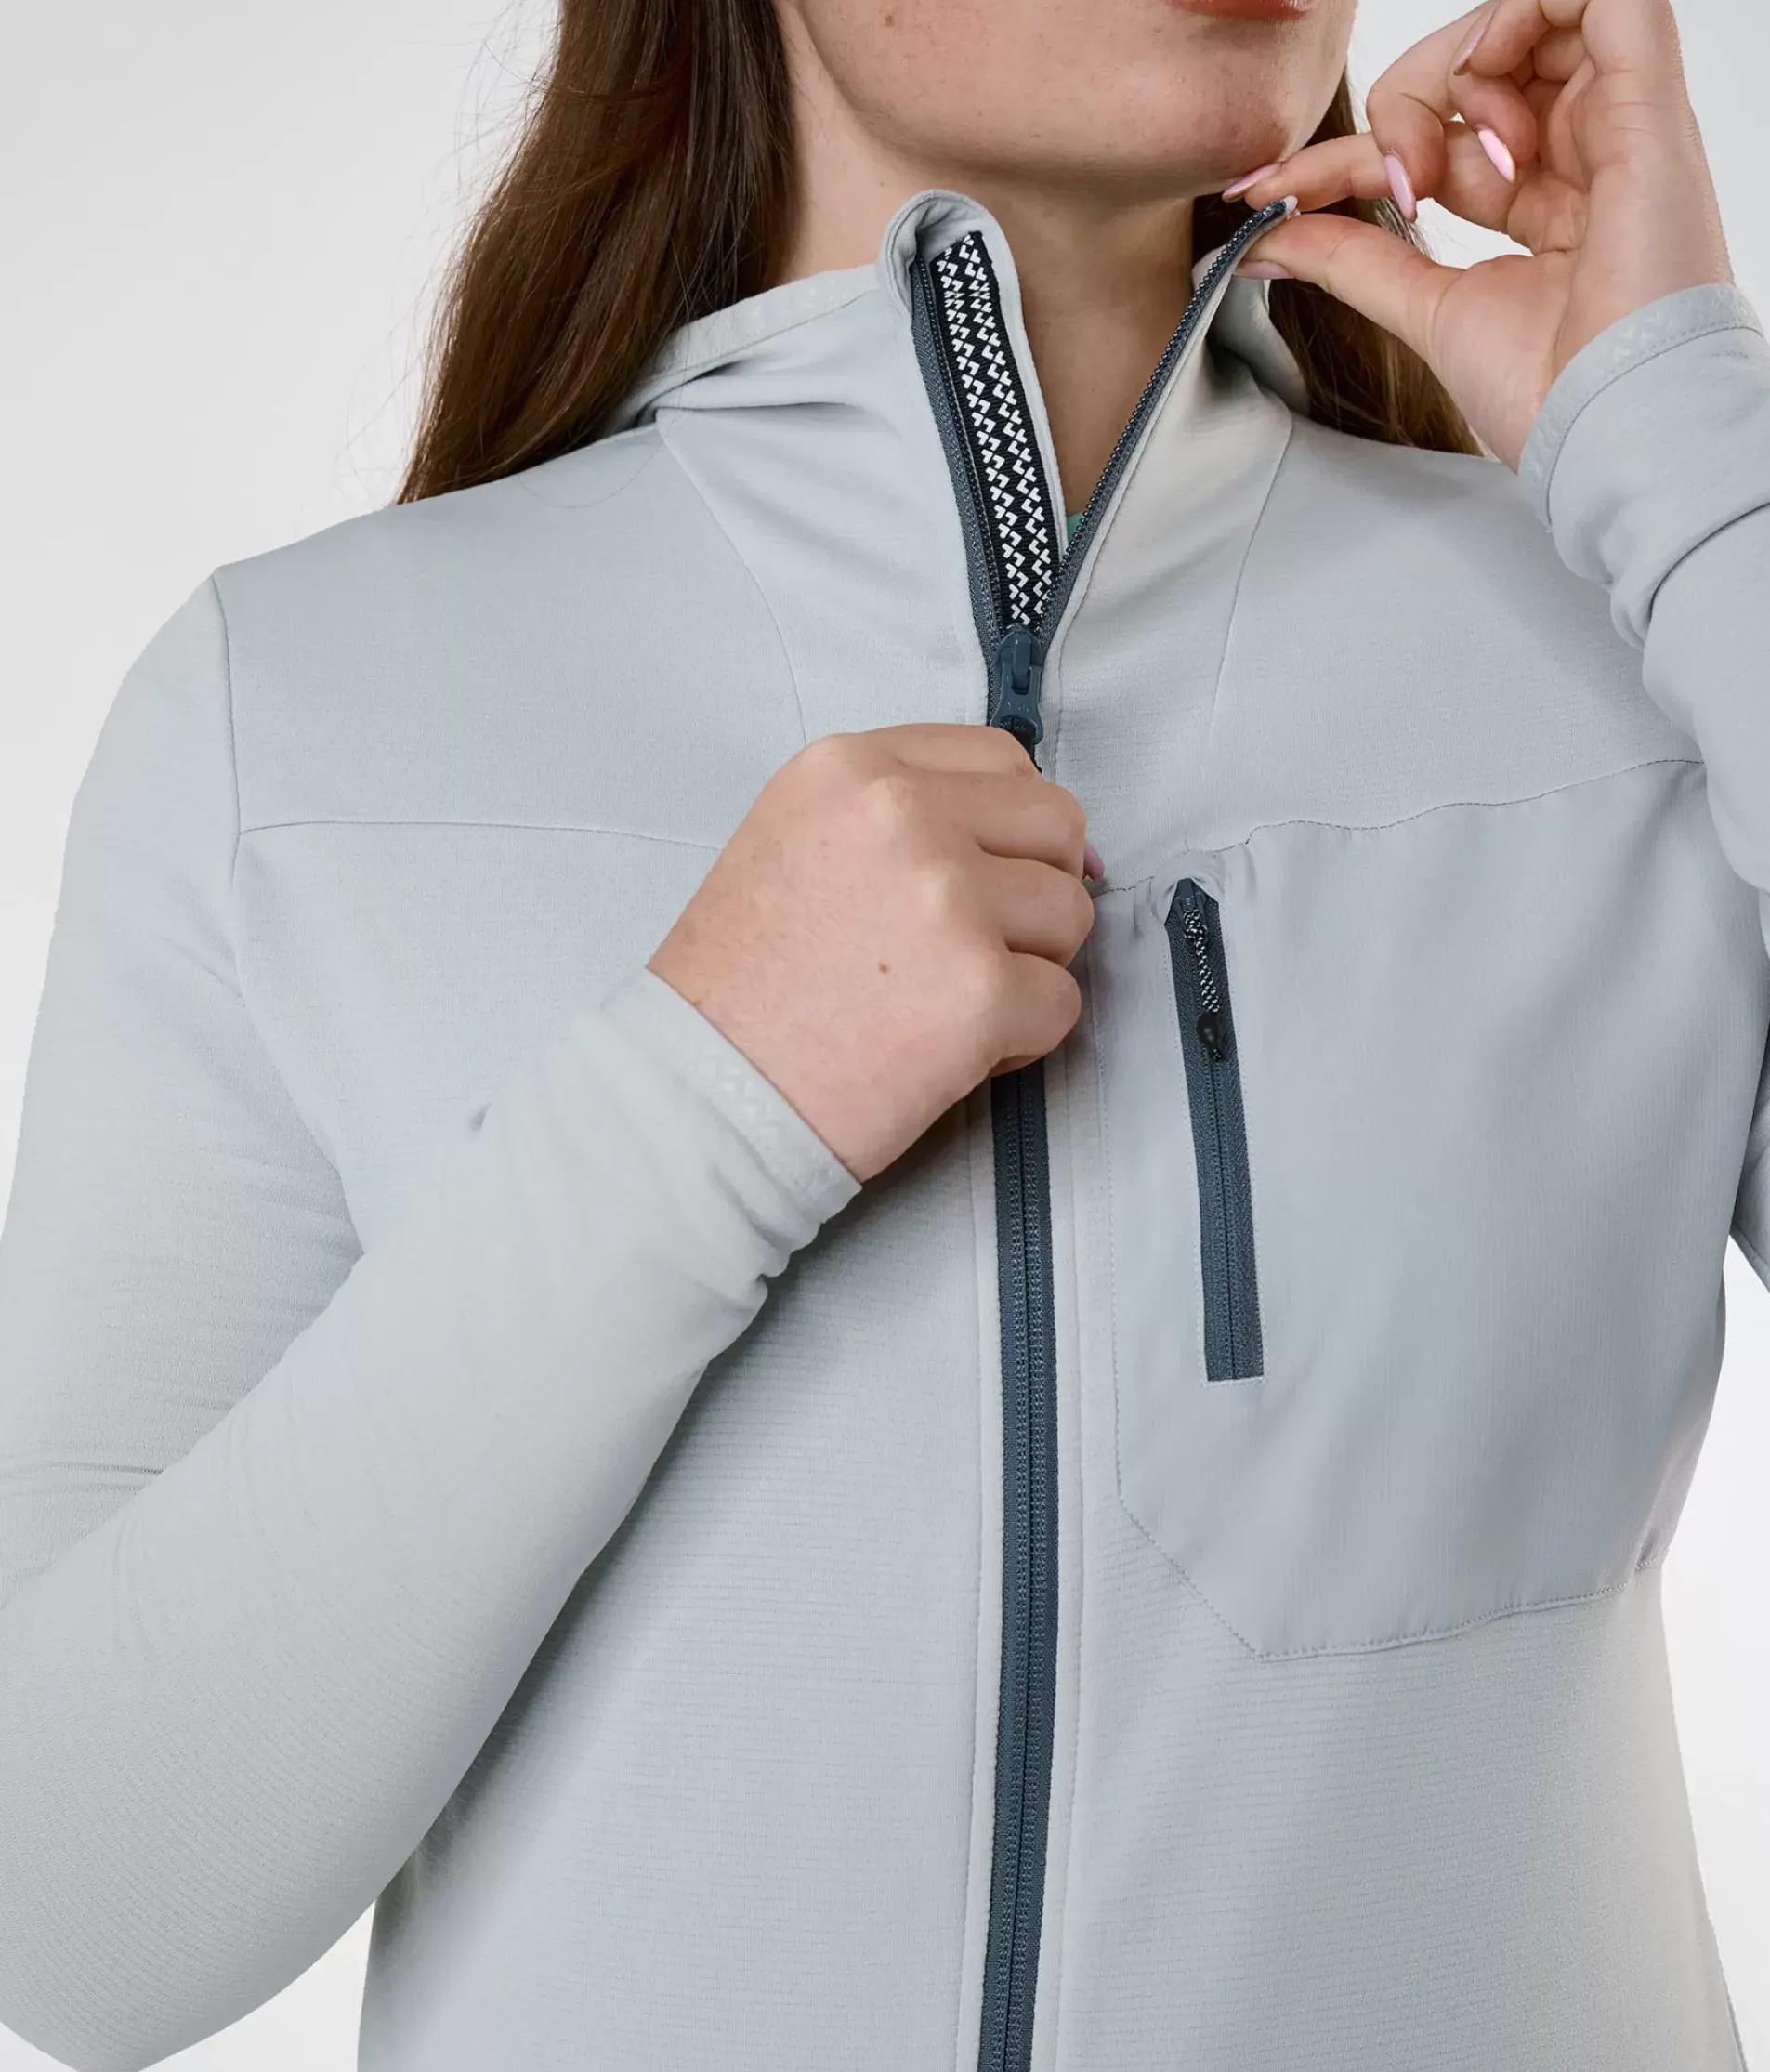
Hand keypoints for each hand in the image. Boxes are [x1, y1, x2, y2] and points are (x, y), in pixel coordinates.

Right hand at [648, 725, 1099, 1181]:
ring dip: (1027, 968)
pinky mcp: (981, 990)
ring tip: (941, 1004)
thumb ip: (904, 818)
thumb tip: (1055, 845)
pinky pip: (1062, 1004)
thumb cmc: (739, 990)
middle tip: (971, 949)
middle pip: (1055, 826)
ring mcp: (948, 900)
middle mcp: (904, 815)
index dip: (1016, 824)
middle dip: (1036, 890)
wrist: (701, 1091)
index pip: (999, 759)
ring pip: (1069, 916)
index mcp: (854, 770)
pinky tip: (943, 1050)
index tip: (999, 871)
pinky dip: (1020, 1040)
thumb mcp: (795, 843)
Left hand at [1225, 0, 1732, 468]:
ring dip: (1458, 64)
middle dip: (1404, 99)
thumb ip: (1353, 261)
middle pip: (1482, 63)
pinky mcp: (1650, 103)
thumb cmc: (1548, 394)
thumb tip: (1267, 238)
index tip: (1269, 187)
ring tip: (1442, 157)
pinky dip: (1523, 11)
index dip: (1347, 152)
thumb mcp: (1427, 310)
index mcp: (1545, 202)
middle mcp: (1584, 153)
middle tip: (1393, 183)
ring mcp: (1619, 123)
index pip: (1435, 140)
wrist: (1607, 426)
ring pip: (1535, 15)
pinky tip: (1482, 76)